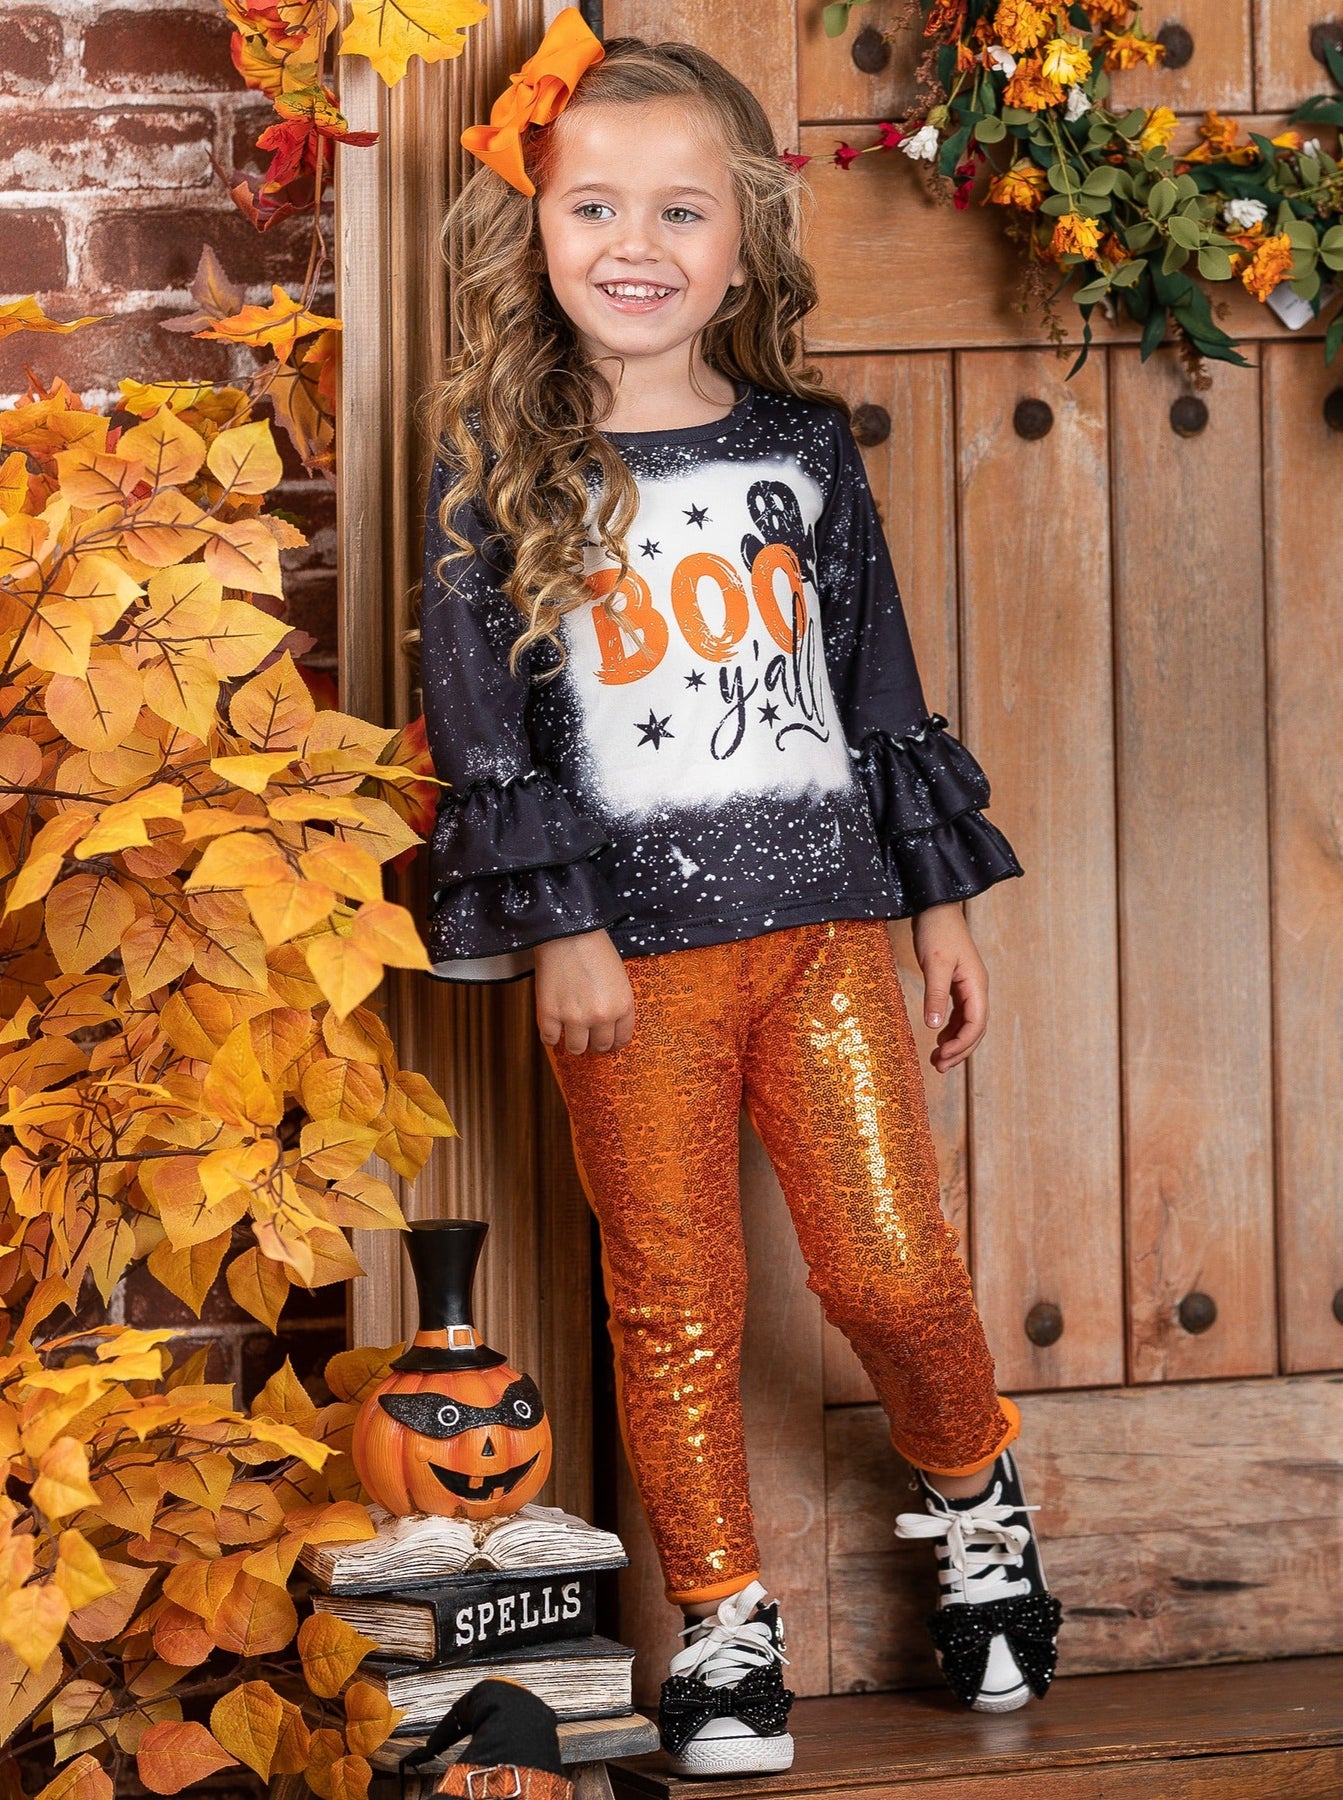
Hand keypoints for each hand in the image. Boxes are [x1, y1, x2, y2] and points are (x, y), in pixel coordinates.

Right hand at [534, 930, 634, 1055]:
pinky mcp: (550, 1014)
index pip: (622, 1039)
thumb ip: (617, 1003)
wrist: (567, 932)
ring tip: (570, 1030)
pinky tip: (553, 1025)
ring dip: (573, 1042)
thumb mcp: (619, 978)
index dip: (613, 1042)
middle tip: (587, 1034)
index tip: (606, 1040)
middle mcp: (601, 1016)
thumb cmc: (594, 949)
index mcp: (622, 1006)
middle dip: (594, 1042)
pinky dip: (551, 1035)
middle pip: (599, 1047)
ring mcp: (575, 1017)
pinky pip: (550, 1040)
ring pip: (576, 1049)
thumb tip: (610, 1025)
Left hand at [910, 903, 987, 1073]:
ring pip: (967, 1023)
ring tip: (936, 1059)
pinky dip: (949, 1028)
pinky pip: (958, 1014)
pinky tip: (937, 1038)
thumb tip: (934, 1028)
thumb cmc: (937, 932)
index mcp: (976, 985)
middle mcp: (976, 988)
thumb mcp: (934, 964)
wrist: (935, 908)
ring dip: (954, 1042)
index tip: (943, 1058)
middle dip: (959, 1050)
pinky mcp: (957, 984)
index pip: (976, 1024)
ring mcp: (968, 987)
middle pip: (975, 1028)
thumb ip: (935, 995)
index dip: (962, 1045)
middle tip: (938, 1067)